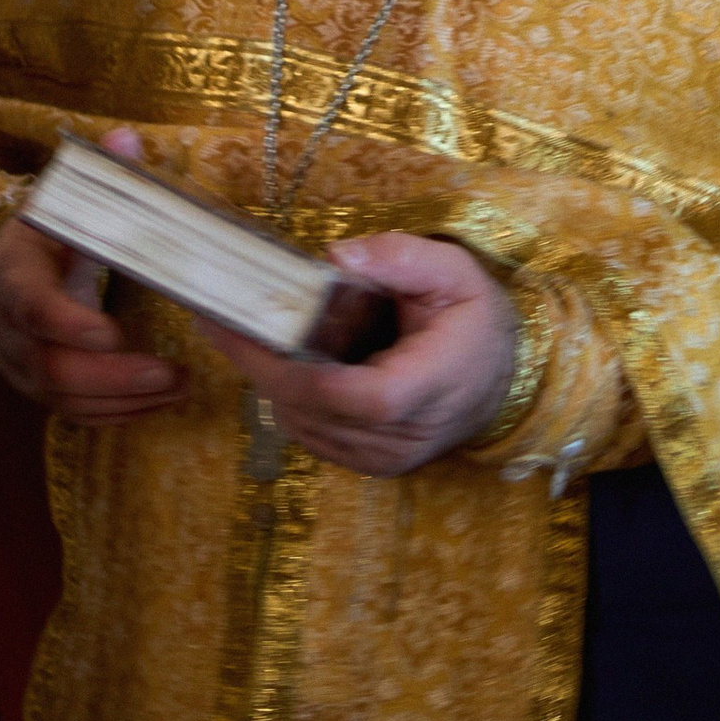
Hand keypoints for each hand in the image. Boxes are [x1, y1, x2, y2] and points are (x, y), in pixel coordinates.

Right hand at [0, 131, 184, 423]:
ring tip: (180, 386)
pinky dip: (119, 414)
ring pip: (67, 399)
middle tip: (168, 373)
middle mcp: (11, 332)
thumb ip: (98, 177)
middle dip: (112, 376)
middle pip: (51, 367)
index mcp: (14, 277)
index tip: (111, 331)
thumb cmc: (44, 238)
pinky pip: (77, 414)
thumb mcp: (62, 203)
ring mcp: (24, 368)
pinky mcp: (44, 392)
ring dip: (125, 400)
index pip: (32, 306)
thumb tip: (126, 137)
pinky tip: (162, 402)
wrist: (2, 278)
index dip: (67, 323)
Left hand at [206, 232, 520, 477]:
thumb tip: (335, 256)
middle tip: (216, 317)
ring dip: (269, 380)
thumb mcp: (454, 272)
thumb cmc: (476, 321)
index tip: (244, 328)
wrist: (503, 381)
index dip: (294, 368)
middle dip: (259, 364)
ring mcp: (385, 458)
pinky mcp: (370, 464)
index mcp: (429, 386)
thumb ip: (399, 258)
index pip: (356, 395)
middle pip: (314, 410)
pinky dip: (289, 398)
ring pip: (304, 425)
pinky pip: (312, 434)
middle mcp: (404, 436)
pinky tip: (281, 359)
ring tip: (242, 331)